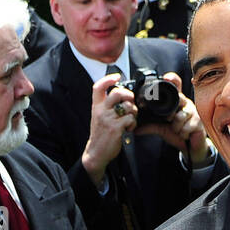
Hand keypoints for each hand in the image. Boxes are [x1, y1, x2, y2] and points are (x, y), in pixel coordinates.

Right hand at [80, 72, 134, 186]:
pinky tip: (129, 128)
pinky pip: (130, 119)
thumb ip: (106, 106)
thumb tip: (122, 96)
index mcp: (96, 106)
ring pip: (127, 106)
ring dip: (133, 111)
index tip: (117, 77)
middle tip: (130, 102)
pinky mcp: (115, 129)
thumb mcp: (98, 117)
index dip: (108, 79)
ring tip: (130, 118)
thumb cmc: (100, 135)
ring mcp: (108, 119)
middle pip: (117, 93)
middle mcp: (101, 111)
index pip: (98, 87)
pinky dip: (133, 123)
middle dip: (128, 95)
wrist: (96, 153)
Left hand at [133, 72, 210, 164]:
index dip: (172, 79)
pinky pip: (185, 127)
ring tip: (177, 130)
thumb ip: (149, 126)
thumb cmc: (177, 132)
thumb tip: (135, 128)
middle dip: (170, 113)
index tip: (167, 77)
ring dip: (175, 127)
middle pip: (179, 99)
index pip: (176, 85)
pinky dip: (181, 133)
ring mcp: (193, 112)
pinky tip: (183, 134)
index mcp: (176, 101)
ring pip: (180, 117)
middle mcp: (185, 103)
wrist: (189, 146)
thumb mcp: (161, 128)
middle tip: (168, 120)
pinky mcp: (198, 122)